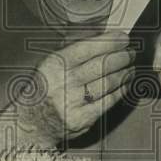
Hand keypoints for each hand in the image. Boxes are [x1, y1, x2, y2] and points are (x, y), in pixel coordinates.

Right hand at [19, 31, 135, 143]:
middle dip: (122, 56)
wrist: (30, 122)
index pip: (88, 48)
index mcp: (55, 64)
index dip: (110, 41)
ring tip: (130, 67)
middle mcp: (64, 81)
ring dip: (124, 73)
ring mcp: (73, 101)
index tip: (123, 38)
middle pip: (102, 65)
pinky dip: (120, 91)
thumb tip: (103, 39)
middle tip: (130, 53)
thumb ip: (73, 52)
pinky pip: (108, 101)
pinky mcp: (81, 119)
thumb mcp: (50, 65)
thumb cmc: (44, 90)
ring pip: (108, 82)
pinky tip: (125, 85)